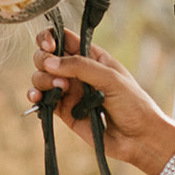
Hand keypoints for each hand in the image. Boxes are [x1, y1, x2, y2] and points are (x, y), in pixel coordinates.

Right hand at [28, 27, 174, 174]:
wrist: (138, 138)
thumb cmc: (133, 104)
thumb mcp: (110, 78)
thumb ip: (80, 67)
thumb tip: (50, 62)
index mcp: (91, 57)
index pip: (64, 38)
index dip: (51, 37)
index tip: (49, 45)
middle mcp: (77, 72)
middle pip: (46, 56)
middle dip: (43, 60)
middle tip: (53, 69)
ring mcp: (70, 91)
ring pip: (41, 77)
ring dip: (42, 80)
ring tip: (59, 88)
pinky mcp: (64, 111)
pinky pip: (43, 100)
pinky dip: (35, 97)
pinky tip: (37, 98)